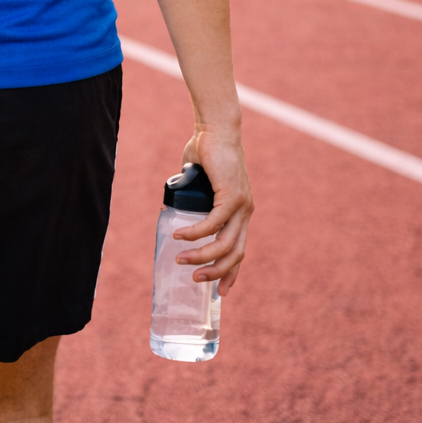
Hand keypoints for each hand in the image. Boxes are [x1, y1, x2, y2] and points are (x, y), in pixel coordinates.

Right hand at [173, 125, 252, 295]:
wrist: (215, 129)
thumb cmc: (206, 150)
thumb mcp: (199, 181)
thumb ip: (193, 195)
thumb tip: (175, 203)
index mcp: (241, 211)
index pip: (239, 249)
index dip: (231, 273)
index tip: (220, 293)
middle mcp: (246, 212)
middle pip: (235, 253)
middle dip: (215, 272)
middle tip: (195, 279)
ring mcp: (242, 205)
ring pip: (225, 243)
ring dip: (202, 256)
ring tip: (181, 259)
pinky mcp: (232, 196)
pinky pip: (213, 223)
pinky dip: (196, 233)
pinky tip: (180, 236)